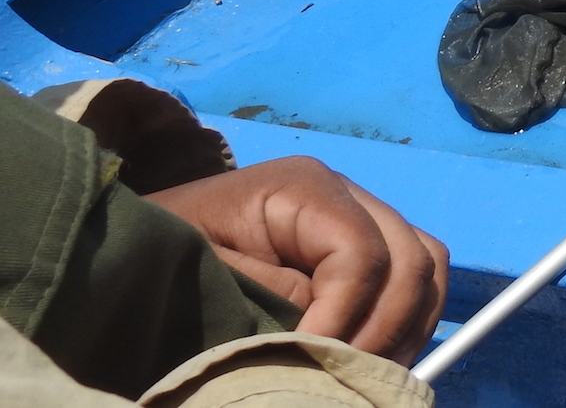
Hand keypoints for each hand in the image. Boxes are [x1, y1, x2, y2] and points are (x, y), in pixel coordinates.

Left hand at [146, 155, 448, 364]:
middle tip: (345, 378)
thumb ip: (275, 297)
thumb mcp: (208, 276)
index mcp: (304, 188)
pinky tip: (373, 358)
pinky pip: (414, 279)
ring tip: (363, 374)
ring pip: (426, 268)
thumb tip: (333, 335)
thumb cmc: (163, 255)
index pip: (362, 252)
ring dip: (407, 328)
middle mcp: (347, 193)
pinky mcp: (361, 244)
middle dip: (386, 329)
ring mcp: (360, 216)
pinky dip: (407, 322)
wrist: (139, 241)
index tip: (313, 363)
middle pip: (411, 259)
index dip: (347, 317)